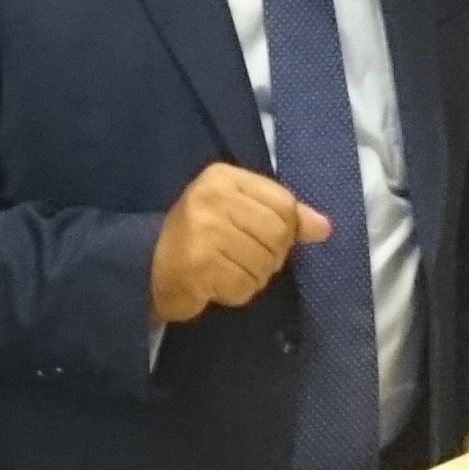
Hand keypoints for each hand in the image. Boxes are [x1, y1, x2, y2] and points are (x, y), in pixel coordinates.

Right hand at [148, 163, 332, 324]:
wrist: (144, 267)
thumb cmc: (196, 238)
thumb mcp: (237, 213)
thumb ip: (281, 215)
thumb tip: (324, 227)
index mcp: (223, 177)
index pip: (283, 203)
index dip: (285, 230)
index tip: (263, 240)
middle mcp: (213, 197)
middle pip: (278, 234)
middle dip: (269, 256)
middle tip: (242, 259)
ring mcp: (204, 229)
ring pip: (264, 263)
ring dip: (252, 277)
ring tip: (226, 271)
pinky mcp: (199, 263)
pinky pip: (244, 285)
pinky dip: (237, 292)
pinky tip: (216, 284)